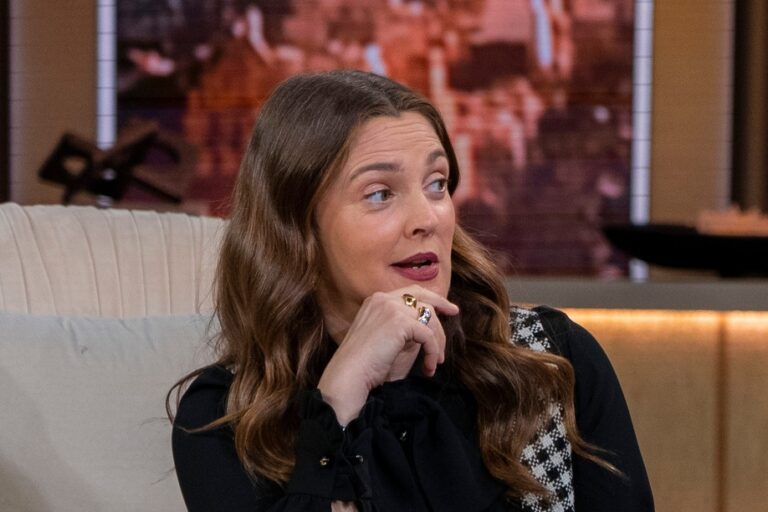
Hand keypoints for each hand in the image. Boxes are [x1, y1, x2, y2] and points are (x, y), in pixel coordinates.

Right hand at [317, 286, 458, 424]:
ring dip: (437, 340)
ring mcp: (391, 308)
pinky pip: (428, 335)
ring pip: (429, 317)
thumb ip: (406, 330)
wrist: (350, 375)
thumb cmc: (367, 366)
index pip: (410, 292)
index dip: (432, 297)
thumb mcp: (389, 341)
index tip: (447, 306)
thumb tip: (430, 328)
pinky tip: (429, 367)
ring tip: (435, 362)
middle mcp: (383, 299)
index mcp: (376, 301)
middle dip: (442, 306)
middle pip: (423, 298)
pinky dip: (433, 352)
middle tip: (455, 315)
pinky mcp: (399, 321)